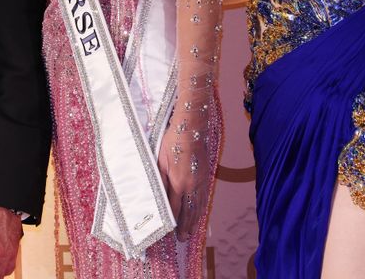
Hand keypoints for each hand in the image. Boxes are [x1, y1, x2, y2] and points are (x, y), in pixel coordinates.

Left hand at [158, 90, 219, 240]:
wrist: (192, 124)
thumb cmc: (172, 140)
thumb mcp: (160, 160)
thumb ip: (160, 180)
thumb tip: (158, 197)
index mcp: (179, 182)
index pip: (175, 208)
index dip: (172, 222)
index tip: (169, 233)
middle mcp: (193, 185)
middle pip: (189, 211)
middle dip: (185, 226)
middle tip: (182, 239)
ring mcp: (202, 181)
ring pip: (198, 206)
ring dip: (194, 220)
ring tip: (191, 231)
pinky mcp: (206, 175)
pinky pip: (204, 197)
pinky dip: (201, 208)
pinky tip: (199, 212)